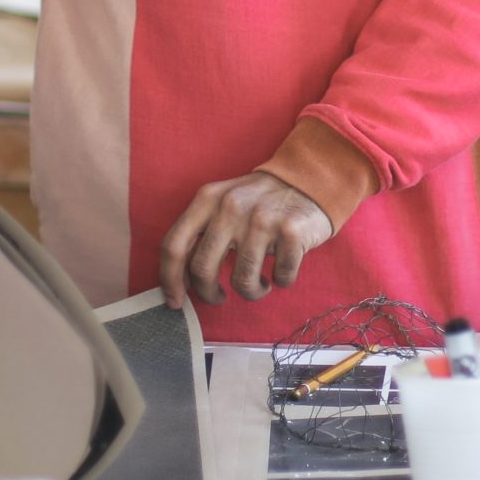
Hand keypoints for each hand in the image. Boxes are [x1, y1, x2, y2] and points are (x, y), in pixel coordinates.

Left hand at [159, 172, 332, 306]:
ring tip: (259, 284)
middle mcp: (231, 207)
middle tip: (219, 297)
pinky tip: (282, 268)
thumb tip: (180, 279)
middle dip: (208, 293)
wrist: (310, 178)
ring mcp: (262, 219)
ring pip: (242, 280)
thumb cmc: (261, 201)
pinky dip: (282, 280)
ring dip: (251, 291)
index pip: (174, 245)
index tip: (175, 301)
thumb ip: (201, 232)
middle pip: (203, 269)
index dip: (170, 279)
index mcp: (208, 198)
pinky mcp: (291, 231)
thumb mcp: (224, 202)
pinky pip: (280, 277)